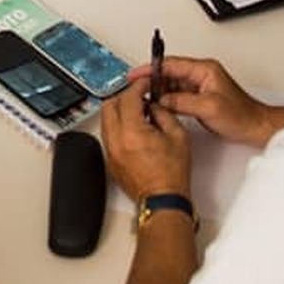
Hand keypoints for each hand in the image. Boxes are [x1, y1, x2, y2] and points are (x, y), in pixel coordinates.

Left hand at [101, 77, 191, 200]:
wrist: (162, 199)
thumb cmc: (172, 174)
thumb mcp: (177, 136)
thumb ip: (163, 114)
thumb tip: (153, 105)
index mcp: (132, 132)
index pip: (128, 98)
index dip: (138, 86)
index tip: (144, 84)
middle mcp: (116, 141)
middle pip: (109, 105)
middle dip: (124, 96)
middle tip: (139, 95)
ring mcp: (110, 152)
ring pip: (105, 120)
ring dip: (118, 111)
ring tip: (137, 112)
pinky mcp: (109, 160)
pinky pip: (107, 135)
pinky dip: (117, 126)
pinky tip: (133, 129)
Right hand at [133, 56, 274, 148]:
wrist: (255, 127)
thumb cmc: (241, 115)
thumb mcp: (208, 107)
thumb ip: (182, 102)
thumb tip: (163, 100)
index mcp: (204, 69)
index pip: (171, 64)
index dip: (151, 68)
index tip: (136, 74)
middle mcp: (201, 75)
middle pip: (169, 73)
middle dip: (151, 80)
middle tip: (136, 88)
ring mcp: (199, 87)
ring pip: (171, 85)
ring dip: (158, 92)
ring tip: (144, 99)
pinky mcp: (199, 98)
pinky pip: (176, 96)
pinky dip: (166, 100)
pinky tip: (159, 107)